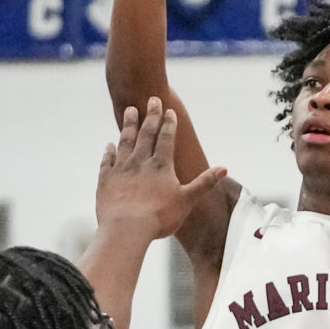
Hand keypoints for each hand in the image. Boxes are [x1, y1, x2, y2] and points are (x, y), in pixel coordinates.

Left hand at [96, 97, 227, 244]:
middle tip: (152, 100)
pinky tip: (109, 145)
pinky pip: (107, 161)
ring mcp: (121, 169)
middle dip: (150, 116)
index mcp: (161, 166)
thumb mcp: (187, 200)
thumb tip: (224, 168)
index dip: (168, 123)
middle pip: (146, 134)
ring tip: (130, 111)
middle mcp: (140, 162)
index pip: (166, 138)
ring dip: (128, 126)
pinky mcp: (106, 180)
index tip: (169, 110)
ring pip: (125, 141)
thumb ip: (204, 183)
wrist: (126, 228)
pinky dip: (108, 152)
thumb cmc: (159, 217)